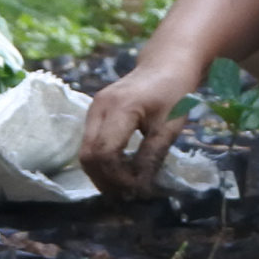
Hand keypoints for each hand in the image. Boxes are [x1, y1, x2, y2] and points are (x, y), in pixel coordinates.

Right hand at [77, 53, 203, 196]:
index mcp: (119, 108)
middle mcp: (98, 108)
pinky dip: (101, 162)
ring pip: (84, 152)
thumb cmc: (174, 92)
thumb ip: (152, 156)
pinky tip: (119, 171)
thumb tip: (139, 187)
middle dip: (105, 180)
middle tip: (127, 195)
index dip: (117, 177)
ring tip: (124, 186)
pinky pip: (89, 144)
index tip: (137, 189)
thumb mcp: (170, 126)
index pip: (104, 153)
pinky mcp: (94, 113)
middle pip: (88, 155)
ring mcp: (93, 109)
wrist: (167, 63)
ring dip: (101, 174)